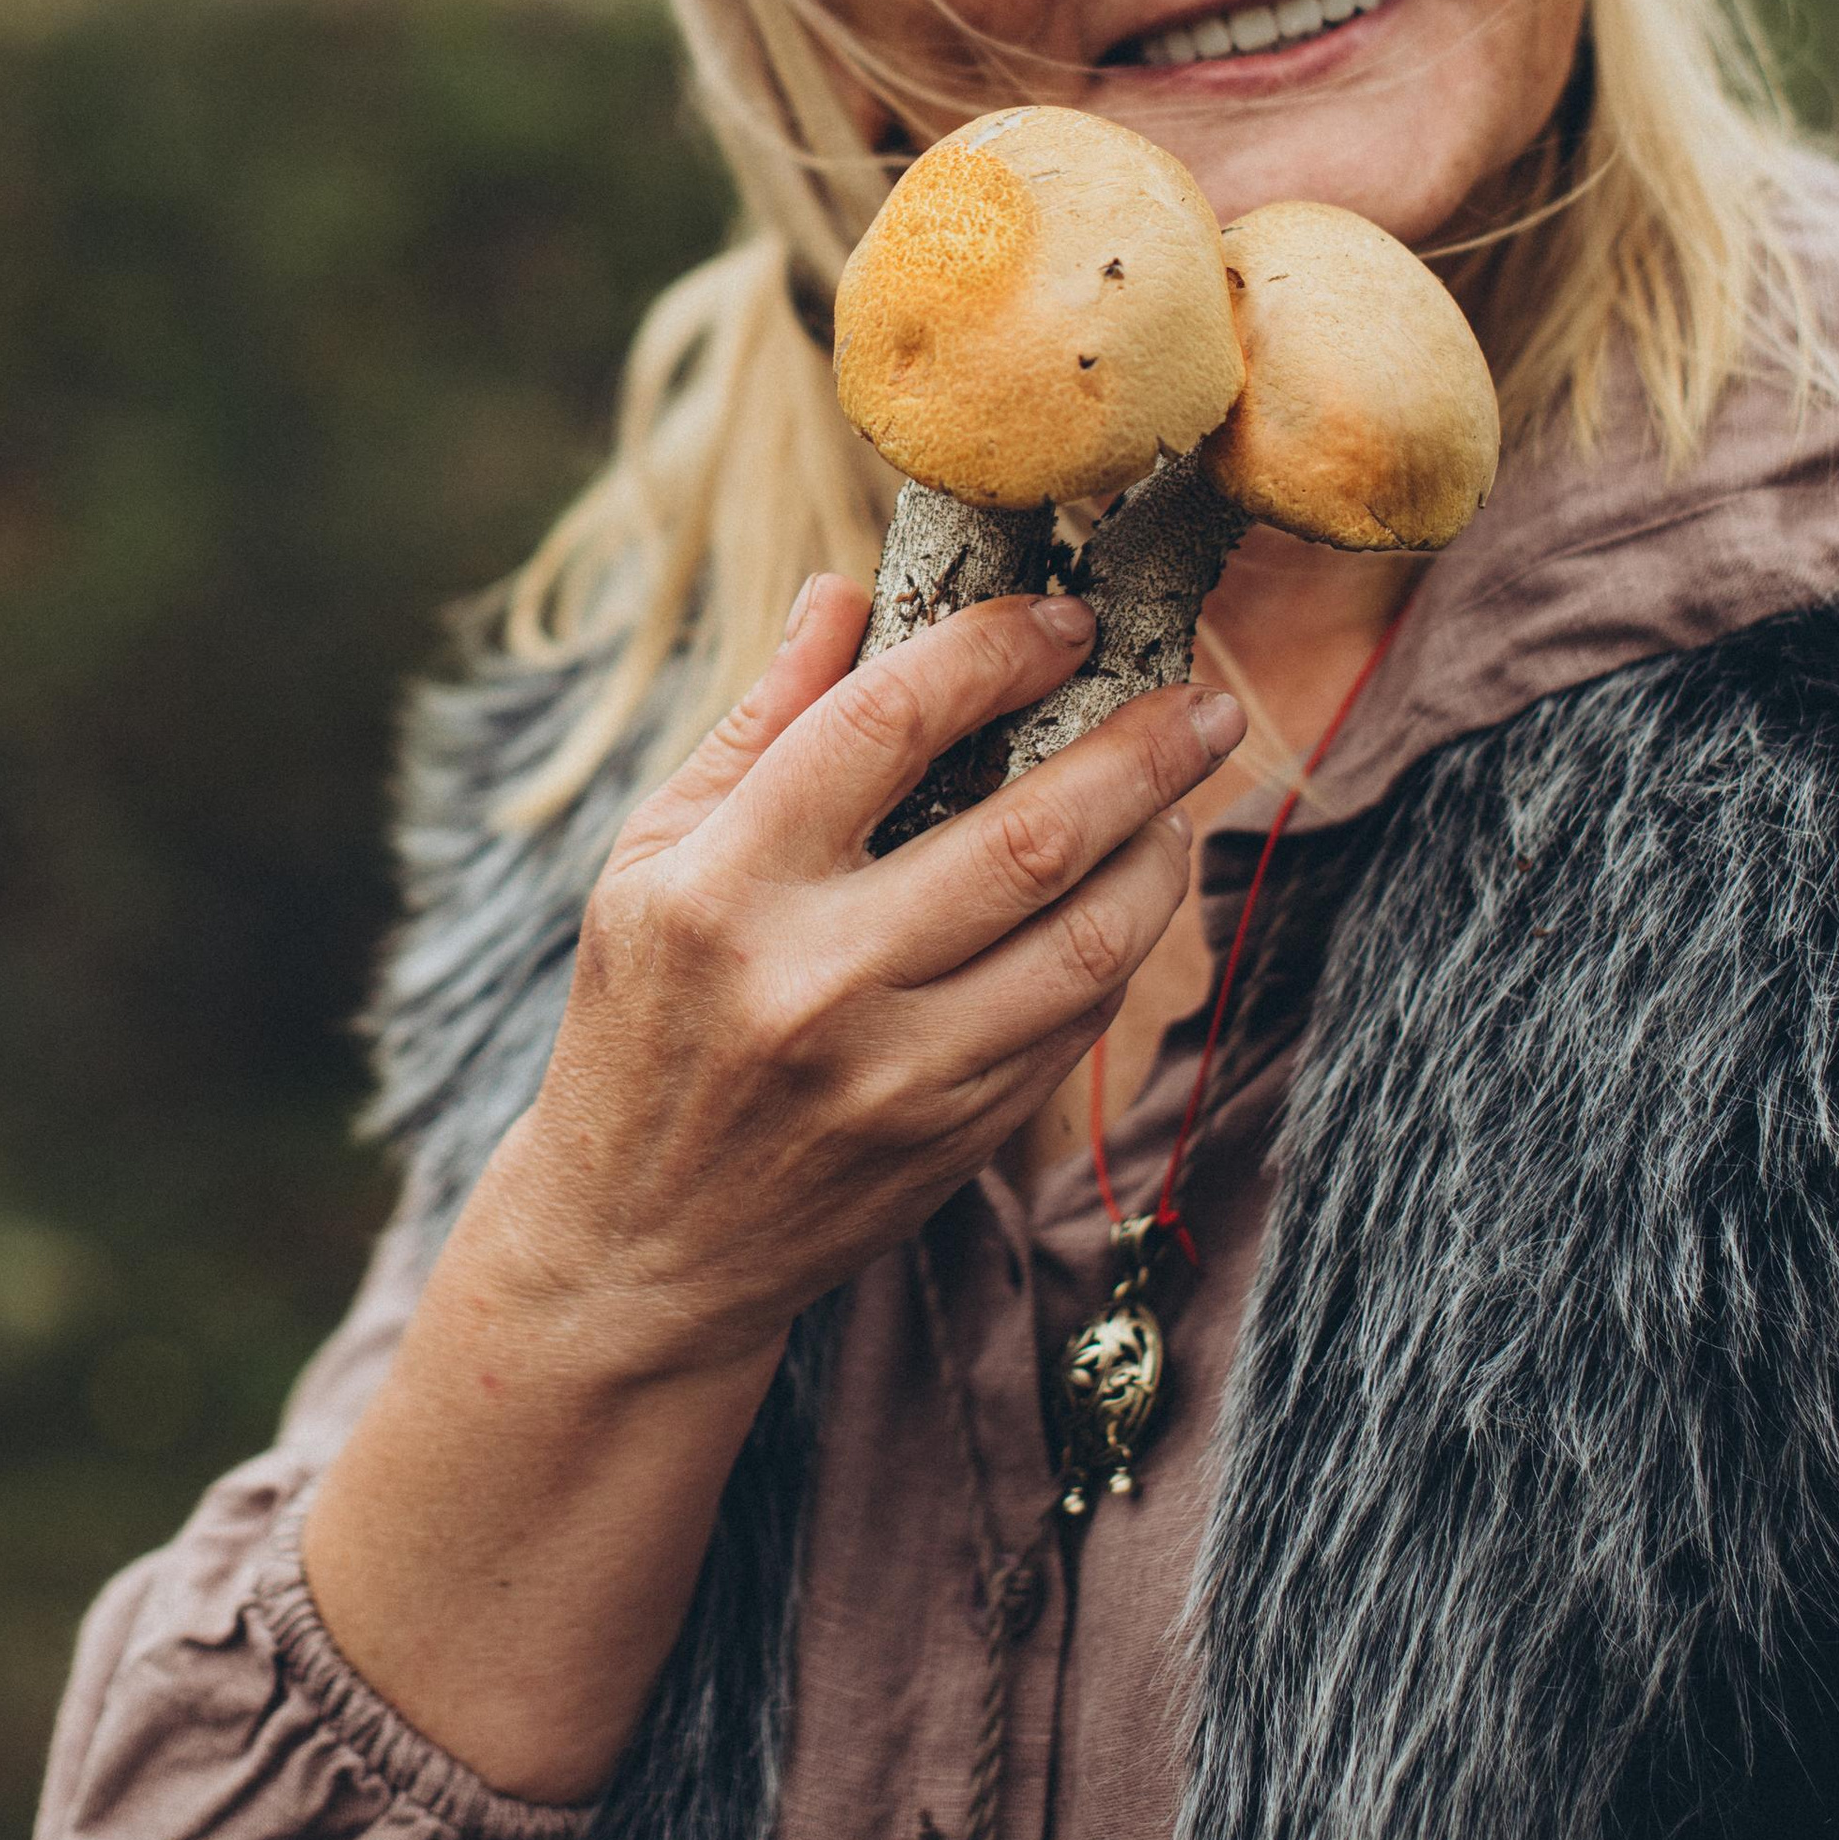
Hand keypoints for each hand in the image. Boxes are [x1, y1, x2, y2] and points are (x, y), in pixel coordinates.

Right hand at [467, 578, 1246, 1380]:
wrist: (637, 1246)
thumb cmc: (642, 1019)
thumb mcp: (652, 858)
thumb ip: (760, 723)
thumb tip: (847, 593)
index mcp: (725, 883)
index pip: (889, 722)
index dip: (995, 651)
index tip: (1062, 619)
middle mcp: (815, 977)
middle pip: (1026, 834)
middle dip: (1139, 748)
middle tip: (1201, 696)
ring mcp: (895, 1072)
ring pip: (1083, 938)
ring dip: (1157, 851)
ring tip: (1179, 795)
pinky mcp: (951, 1138)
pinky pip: (1075, 1021)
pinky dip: (1119, 944)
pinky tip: (1128, 894)